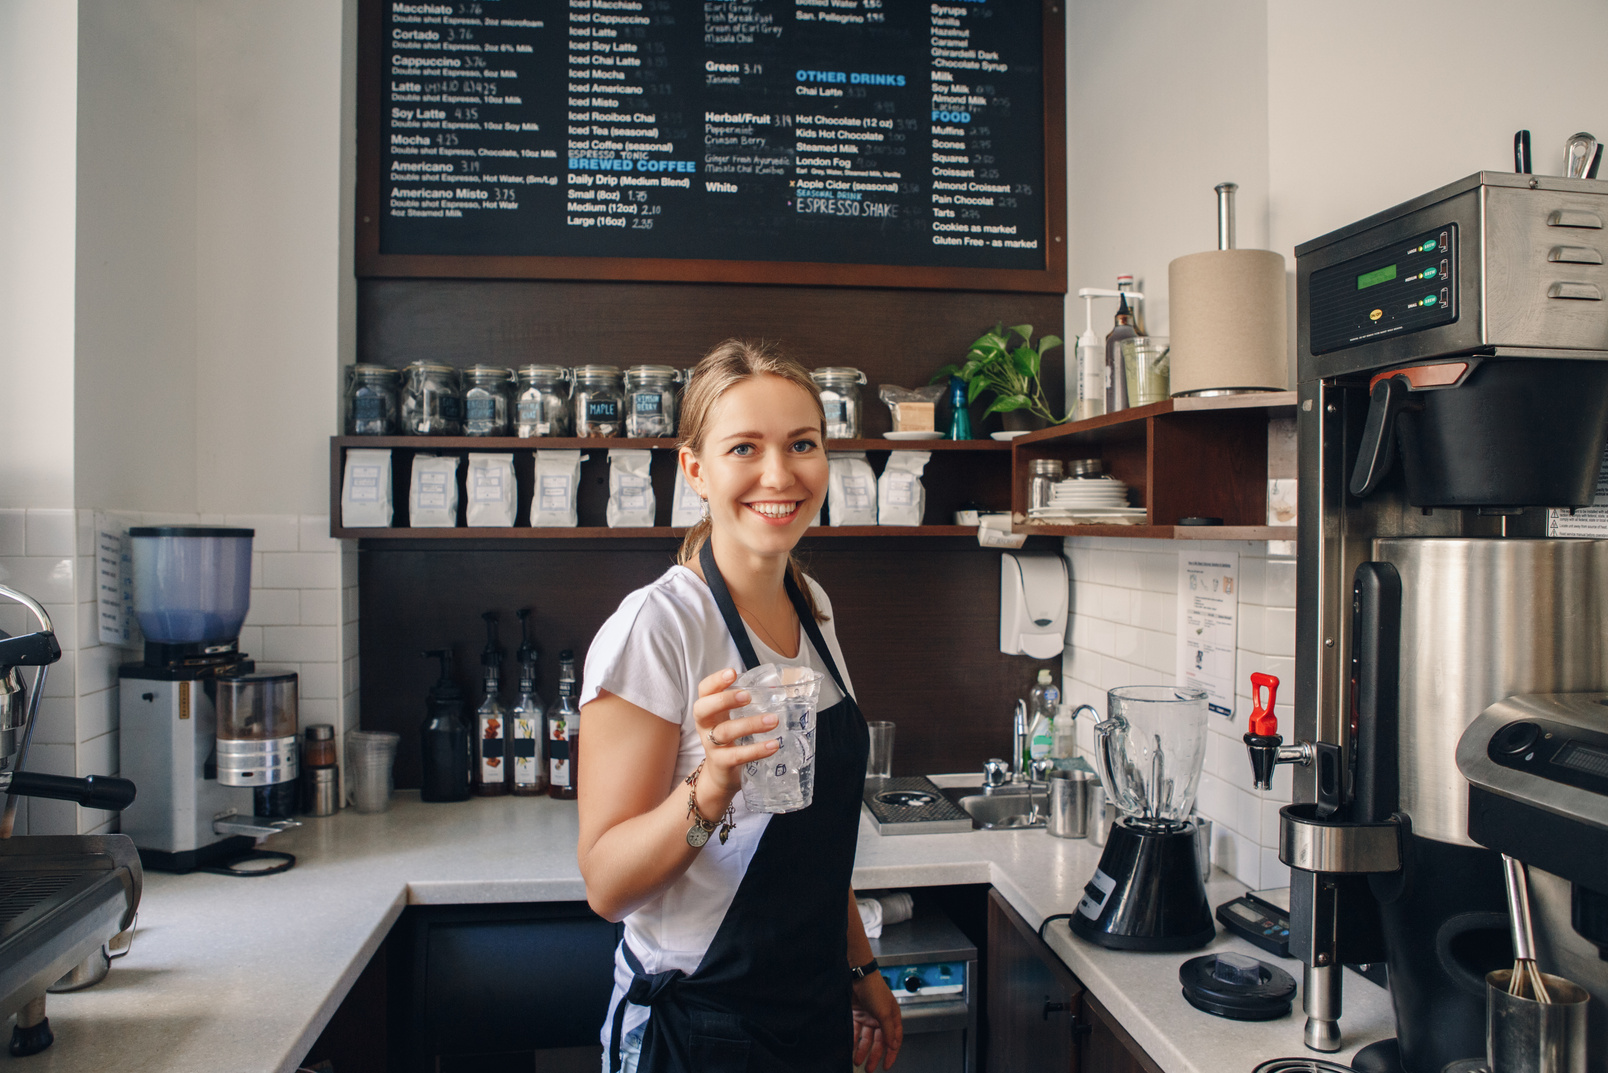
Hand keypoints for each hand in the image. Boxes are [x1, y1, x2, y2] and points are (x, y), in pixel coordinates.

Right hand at [691, 668, 778, 799]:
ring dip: (750, 724)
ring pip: (724, 732)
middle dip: (725, 700)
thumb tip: (777, 687)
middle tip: (747, 697)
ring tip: (773, 720)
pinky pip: (737, 756)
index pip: (704, 690)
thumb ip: (743, 704)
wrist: (719, 775)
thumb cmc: (730, 739)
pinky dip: (756, 750)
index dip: (715, 681)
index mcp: (708, 710)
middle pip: (703, 709)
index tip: (732, 673)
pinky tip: (773, 745)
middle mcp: (705, 726)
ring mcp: (711, 746)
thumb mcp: (731, 718)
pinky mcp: (721, 763)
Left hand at [851, 972, 901, 1070]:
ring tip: (857, 1061)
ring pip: (866, 1038)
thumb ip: (888, 1030)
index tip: (886, 1066)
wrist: (857, 975)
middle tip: (869, 1068)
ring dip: (862, 1050)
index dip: (891, 1054)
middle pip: (879, 1041)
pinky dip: (853, 1040)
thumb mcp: (884, 1012)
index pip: (894, 1040)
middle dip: (874, 1056)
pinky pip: (855, 1031)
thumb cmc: (875, 989)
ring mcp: (868, 1016)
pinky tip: (850, 1048)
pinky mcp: (856, 1014)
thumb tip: (893, 1046)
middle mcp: (881, 1018)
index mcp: (892, 1017)